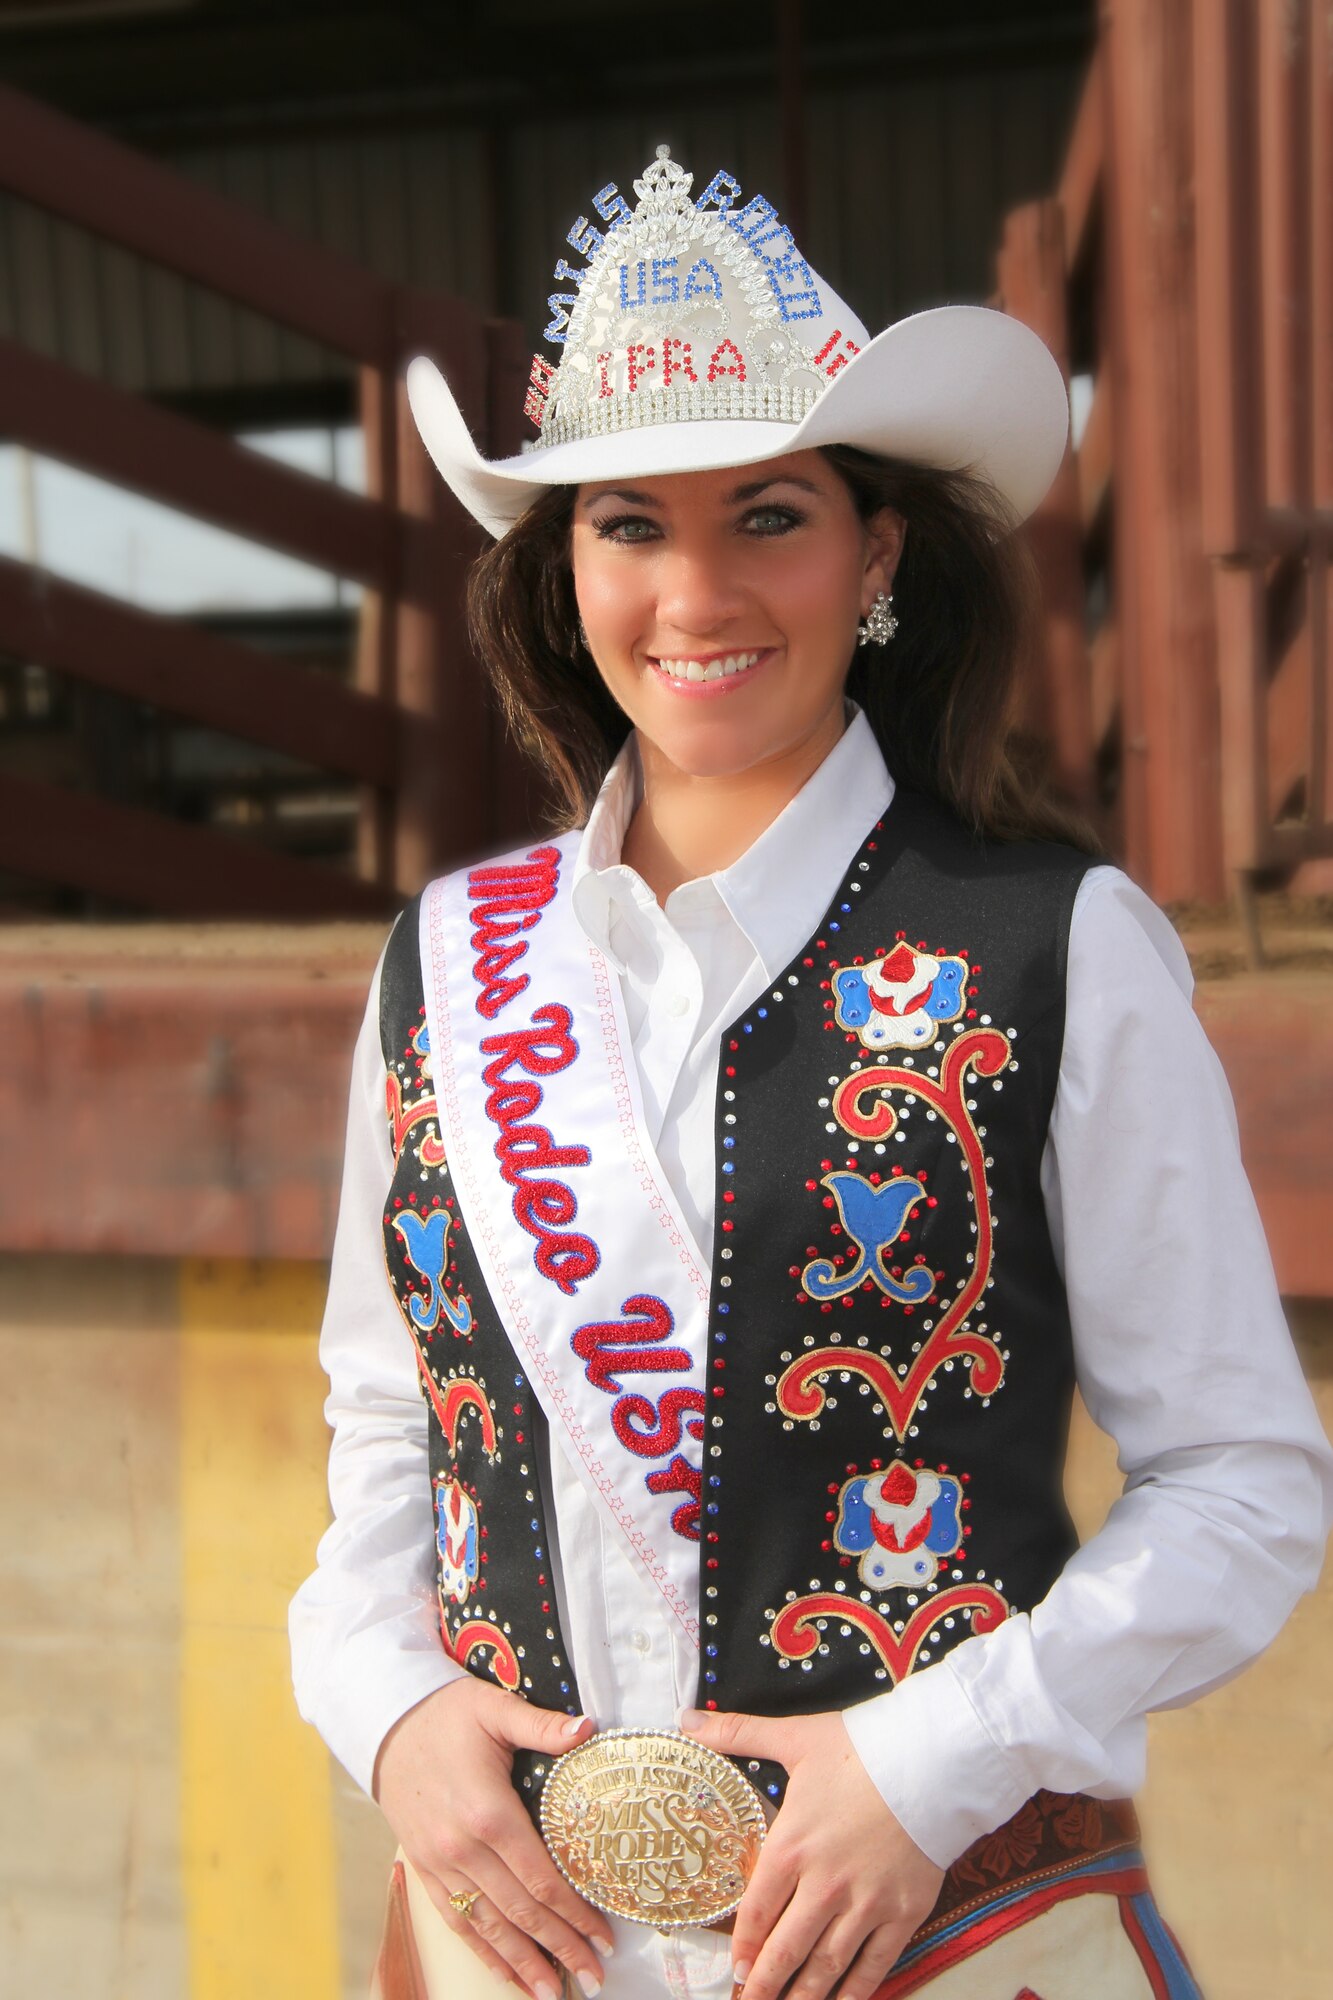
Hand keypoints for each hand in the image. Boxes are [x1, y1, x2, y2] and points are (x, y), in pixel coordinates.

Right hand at [375, 1677, 614, 1998]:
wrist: (385, 1724)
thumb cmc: (446, 1713)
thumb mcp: (495, 1708)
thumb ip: (543, 1725)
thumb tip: (589, 1728)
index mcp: (489, 1812)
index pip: (541, 1878)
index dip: (575, 1912)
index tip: (604, 1934)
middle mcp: (464, 1848)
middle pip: (521, 1912)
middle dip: (560, 1948)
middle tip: (594, 1975)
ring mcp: (441, 1864)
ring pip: (489, 1926)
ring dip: (523, 1963)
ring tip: (553, 1992)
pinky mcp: (425, 1869)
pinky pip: (457, 1920)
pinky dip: (483, 1950)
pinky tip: (506, 1971)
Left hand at [680, 1706, 943, 1999]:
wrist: (932, 1759)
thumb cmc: (862, 1747)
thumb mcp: (795, 1736)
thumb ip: (737, 1733)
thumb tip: (688, 1721)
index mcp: (792, 1846)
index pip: (756, 1912)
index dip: (742, 1947)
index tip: (735, 1970)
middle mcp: (823, 1885)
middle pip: (786, 1950)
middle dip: (764, 1985)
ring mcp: (864, 1905)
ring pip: (826, 1967)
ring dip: (803, 1996)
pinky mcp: (902, 1914)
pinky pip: (873, 1966)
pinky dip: (854, 1992)